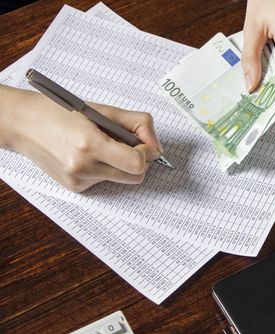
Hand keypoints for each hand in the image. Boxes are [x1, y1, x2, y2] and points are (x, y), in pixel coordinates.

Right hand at [0, 85, 162, 191]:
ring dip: (121, 164)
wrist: (24, 124)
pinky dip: (105, 168)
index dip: (148, 153)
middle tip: (130, 144)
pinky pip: (105, 181)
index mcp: (89, 144)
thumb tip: (157, 145)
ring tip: (104, 146)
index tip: (145, 144)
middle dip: (140, 161)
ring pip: (121, 179)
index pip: (137, 163)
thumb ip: (136, 124)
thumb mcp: (103, 110)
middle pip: (135, 177)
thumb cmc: (61, 112)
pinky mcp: (75, 188)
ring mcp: (78, 181)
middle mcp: (83, 167)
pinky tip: (89, 155)